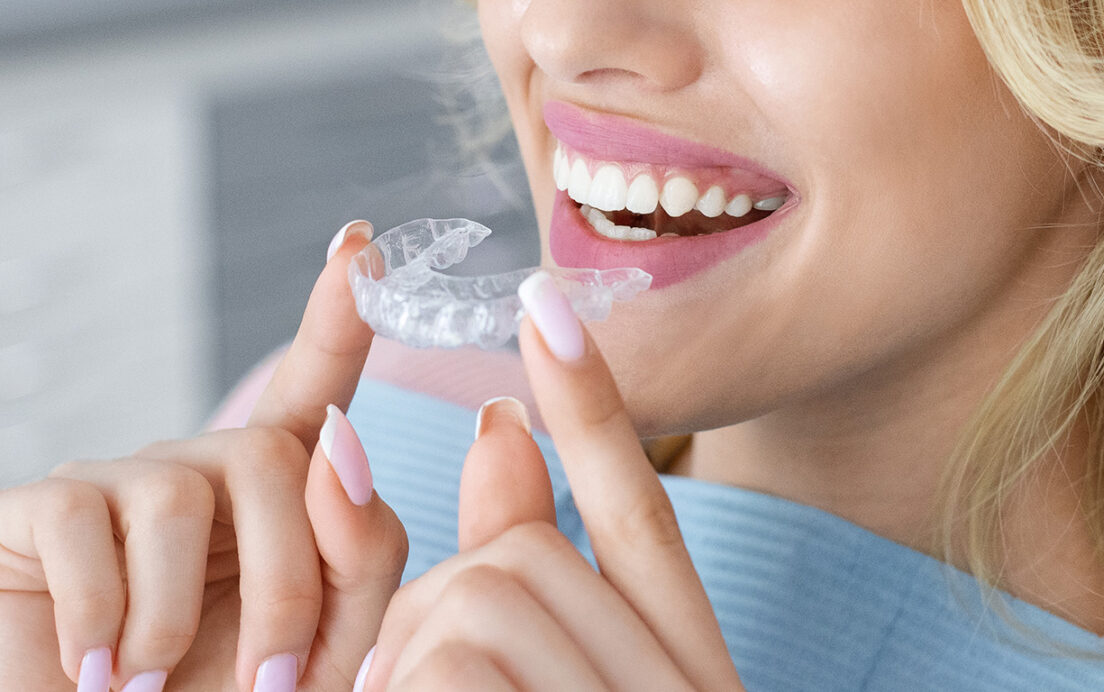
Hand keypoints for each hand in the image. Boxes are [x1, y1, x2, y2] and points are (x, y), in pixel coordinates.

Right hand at [0, 222, 406, 689]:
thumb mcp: (320, 644)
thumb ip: (361, 553)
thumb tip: (341, 442)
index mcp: (274, 496)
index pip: (313, 387)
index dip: (338, 317)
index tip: (363, 245)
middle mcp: (202, 467)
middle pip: (281, 459)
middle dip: (291, 587)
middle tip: (269, 682)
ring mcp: (120, 478)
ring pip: (188, 496)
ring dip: (185, 622)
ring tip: (157, 679)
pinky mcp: (44, 506)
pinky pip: (93, 531)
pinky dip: (108, 626)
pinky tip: (97, 668)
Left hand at [357, 273, 743, 689]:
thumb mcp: (561, 678)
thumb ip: (524, 561)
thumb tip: (501, 419)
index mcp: (685, 665)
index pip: (639, 518)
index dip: (589, 411)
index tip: (545, 305)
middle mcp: (679, 685)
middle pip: (528, 551)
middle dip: (445, 599)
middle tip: (418, 683)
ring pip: (480, 597)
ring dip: (409, 661)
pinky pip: (449, 666)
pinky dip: (399, 691)